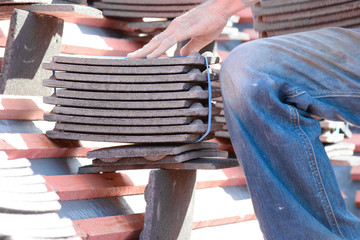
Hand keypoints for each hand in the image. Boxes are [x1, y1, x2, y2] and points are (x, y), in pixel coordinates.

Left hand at [127, 0, 246, 58]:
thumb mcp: (200, 40)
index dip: (149, 49)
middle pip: (155, 42)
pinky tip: (150, 56)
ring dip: (145, 51)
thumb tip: (182, 55)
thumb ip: (189, 47)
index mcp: (176, 30)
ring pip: (158, 42)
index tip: (140, 56)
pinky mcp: (184, 30)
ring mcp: (177, 28)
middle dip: (142, 50)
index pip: (160, 42)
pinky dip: (158, 50)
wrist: (221, 10)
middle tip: (129, 58)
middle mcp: (174, 28)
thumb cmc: (212, 22)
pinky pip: (168, 42)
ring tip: (135, 58)